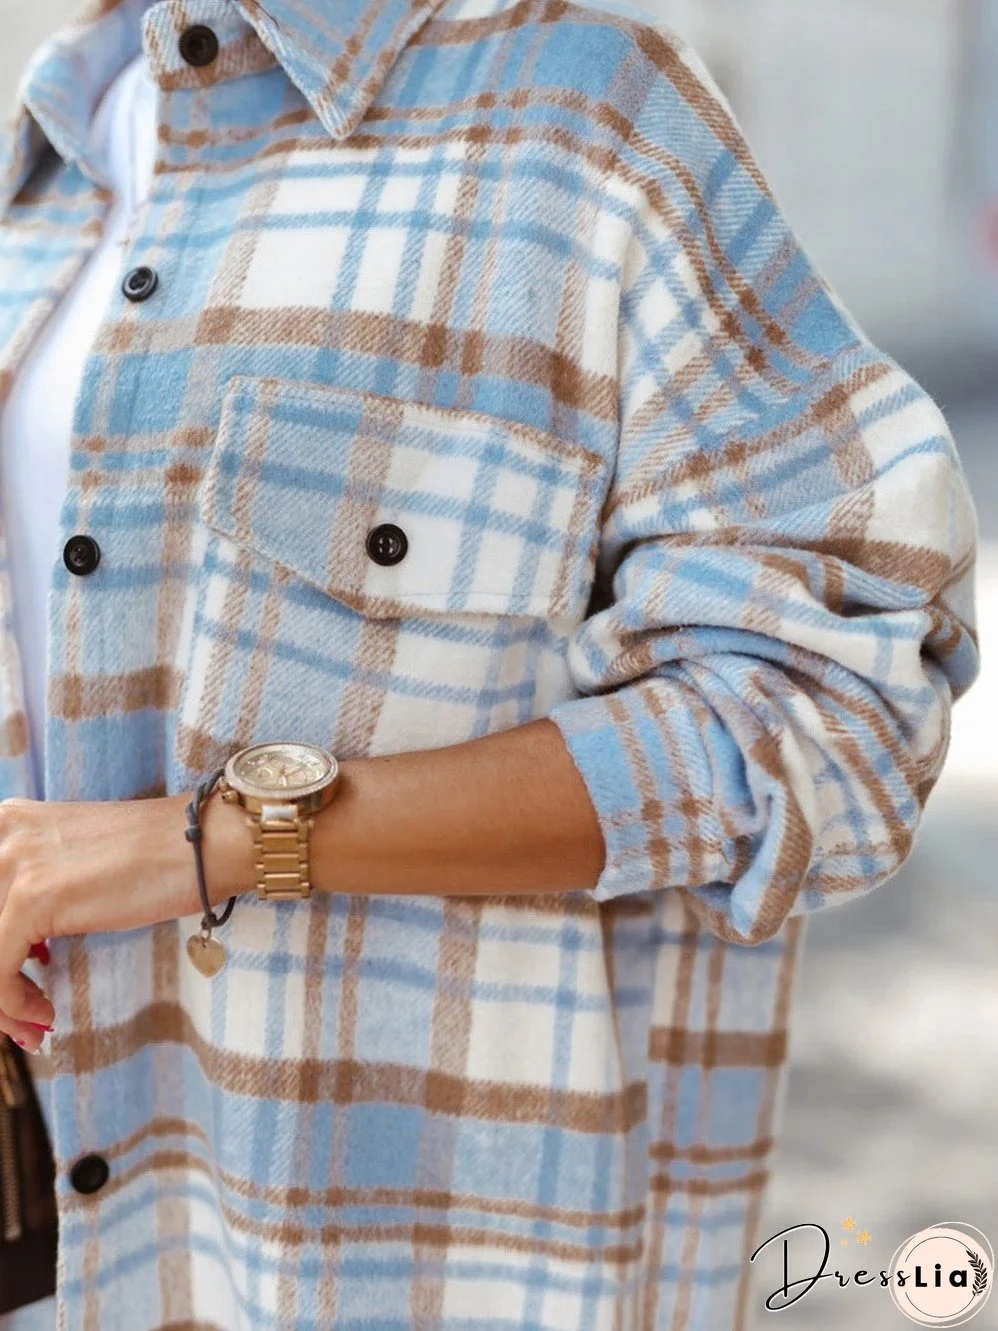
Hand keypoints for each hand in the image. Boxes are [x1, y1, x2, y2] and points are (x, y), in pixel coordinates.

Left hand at [0, 791, 253, 1050]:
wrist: (204, 846)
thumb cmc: (157, 857)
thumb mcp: (79, 864)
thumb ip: (39, 889)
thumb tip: (22, 948)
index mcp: (8, 822)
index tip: (19, 979)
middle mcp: (3, 836)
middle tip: (24, 1016)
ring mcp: (15, 864)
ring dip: (3, 1005)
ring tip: (34, 1025)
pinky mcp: (30, 898)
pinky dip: (14, 1004)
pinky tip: (45, 1014)